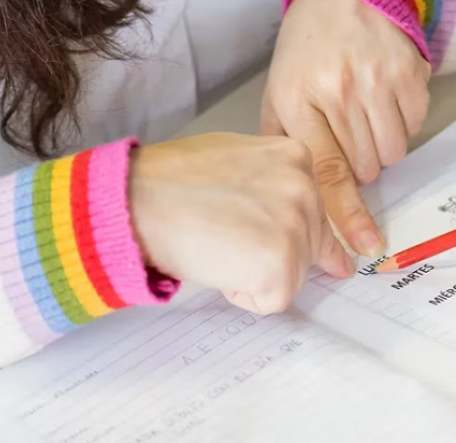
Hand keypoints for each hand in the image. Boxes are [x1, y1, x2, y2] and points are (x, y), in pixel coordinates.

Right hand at [128, 133, 353, 313]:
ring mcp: (295, 226)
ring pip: (292, 275)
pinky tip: (217, 264)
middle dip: (270, 254)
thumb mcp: (237, 162)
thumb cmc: (172, 181)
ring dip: (255, 274)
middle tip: (226, 238)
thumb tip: (309, 228)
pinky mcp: (280, 265)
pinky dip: (244, 294)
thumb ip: (275, 186)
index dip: (293, 234)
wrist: (138, 200)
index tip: (302, 250)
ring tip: (216, 245)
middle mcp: (305, 188)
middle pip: (307, 246)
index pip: (317, 211)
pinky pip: (272, 299)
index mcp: (297, 157)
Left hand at [262, 0, 431, 255]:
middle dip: (358, 165)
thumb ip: (286, 144)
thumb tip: (300, 200)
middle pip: (366, 168)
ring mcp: (379, 81)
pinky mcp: (410, 73)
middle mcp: (341, 92)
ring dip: (381, 147)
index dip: (347, 215)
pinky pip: (414, 126)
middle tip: (345, 134)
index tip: (365, 245)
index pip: (328, 172)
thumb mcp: (280, 92)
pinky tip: (382, 97)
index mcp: (301, 101)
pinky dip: (401, 123)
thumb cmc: (308, 50)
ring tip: (363, 115)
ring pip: (393, 152)